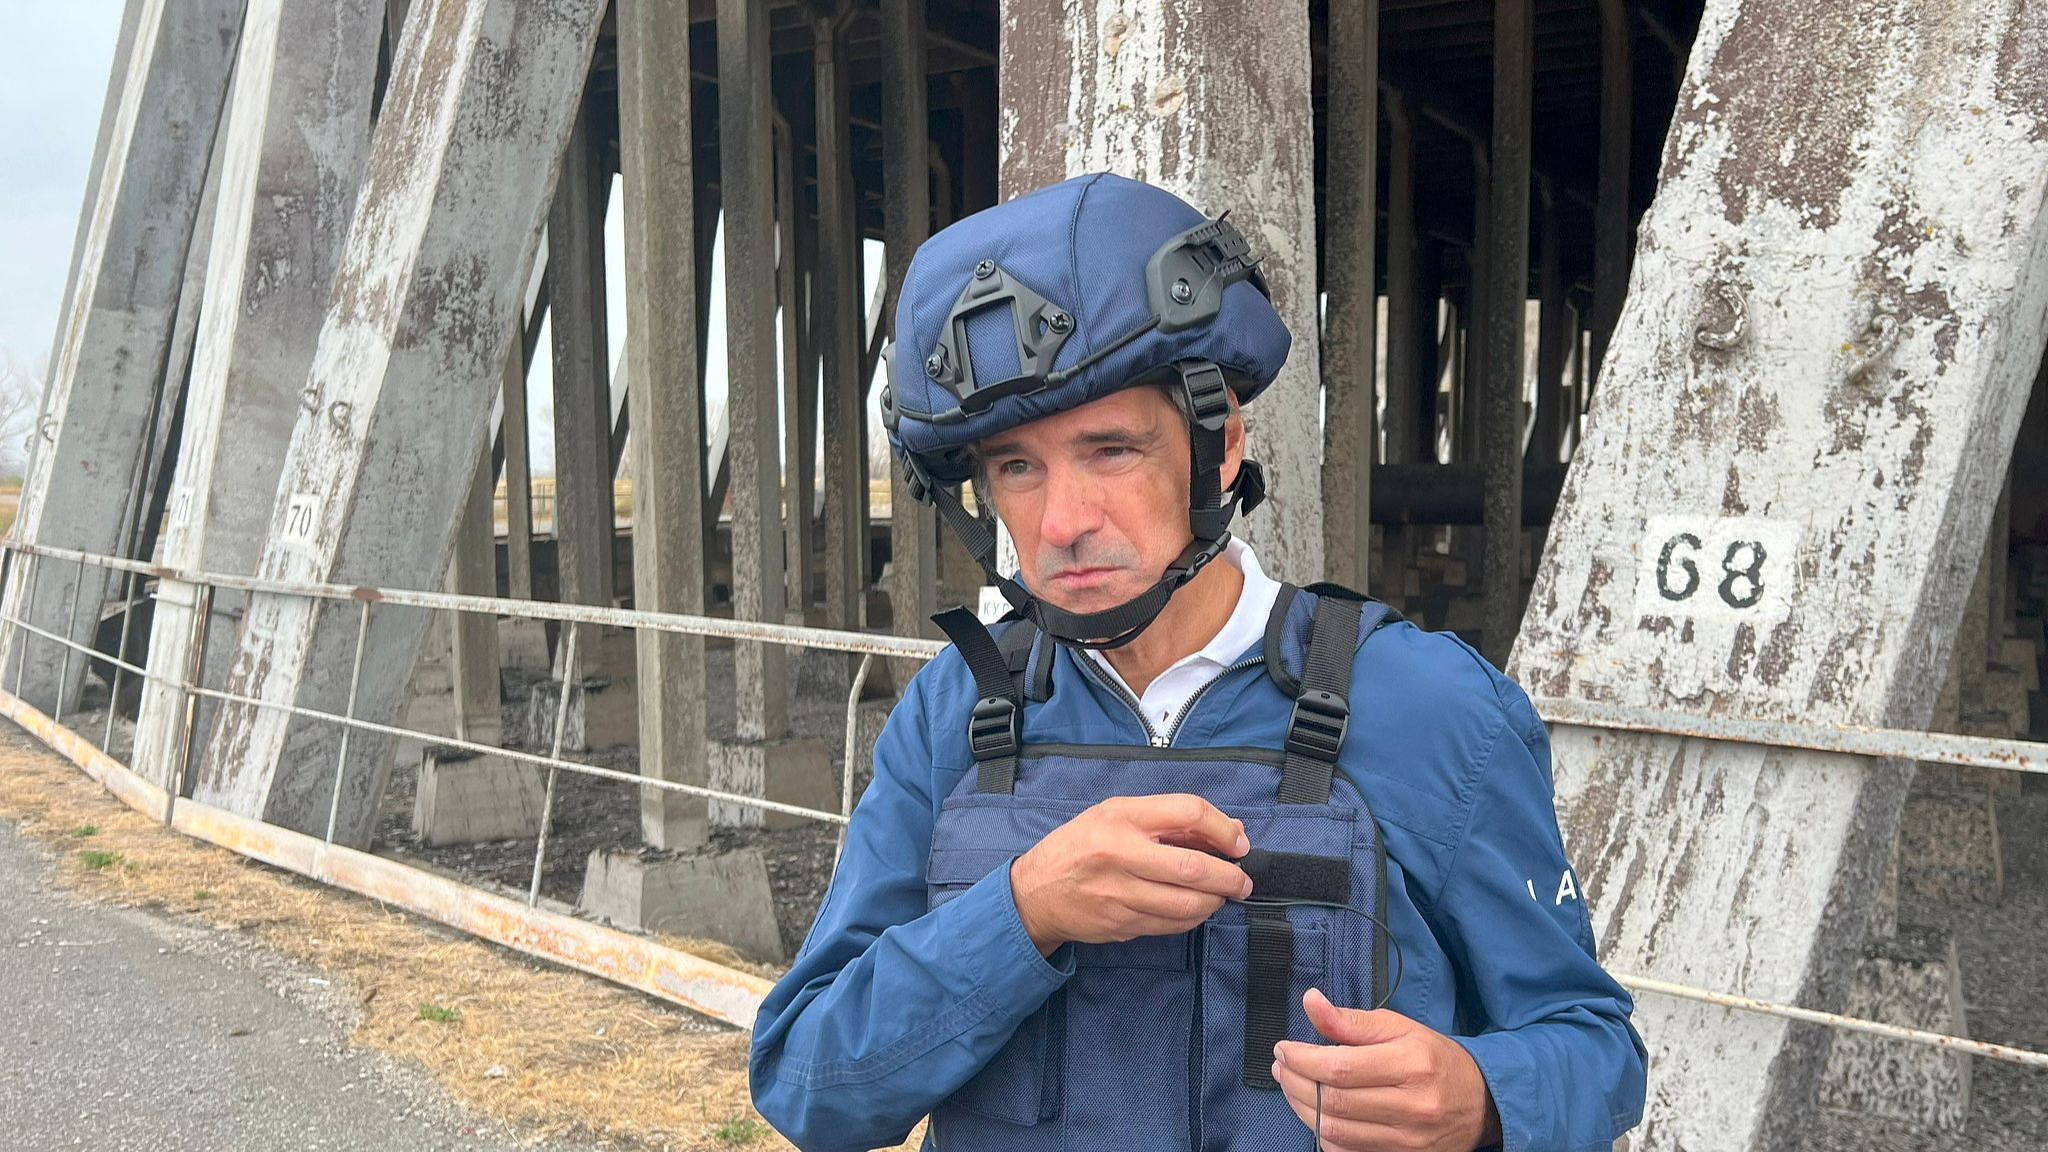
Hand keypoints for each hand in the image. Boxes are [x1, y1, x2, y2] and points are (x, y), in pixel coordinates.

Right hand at [1009, 793, 1251, 954]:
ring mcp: (1120, 893)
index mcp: (1121, 817)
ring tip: (1220, 896)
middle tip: (1242, 881)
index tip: (1237, 843)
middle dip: (1230, 877)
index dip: (1223, 829)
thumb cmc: (1080, 847)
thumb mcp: (1116, 816)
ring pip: (1187, 904)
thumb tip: (1230, 832)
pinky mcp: (1121, 923)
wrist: (1036, 892)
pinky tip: (1194, 909)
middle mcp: (1120, 853)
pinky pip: (1172, 925)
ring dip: (1215, 902)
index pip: (1189, 812)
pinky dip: (1192, 918)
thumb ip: (1170, 821)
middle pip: (1194, 867)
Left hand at [1271, 989, 1502, 1151]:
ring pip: (1335, 1131)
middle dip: (1295, 1081)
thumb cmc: (1435, 1059)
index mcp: (1411, 1065)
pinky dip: (1323, 1133)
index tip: (1284, 1048)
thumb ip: (1351, 1020)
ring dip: (1301, 1107)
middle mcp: (1411, 1106)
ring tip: (1291, 1085)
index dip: (1302, 1059)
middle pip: (1333, 1101)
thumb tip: (1311, 1002)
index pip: (1340, 1067)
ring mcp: (1407, 1140)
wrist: (1482, 1102)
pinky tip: (1314, 1112)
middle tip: (1282, 1065)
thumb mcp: (1400, 1028)